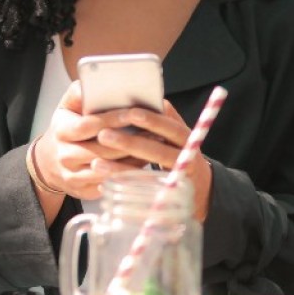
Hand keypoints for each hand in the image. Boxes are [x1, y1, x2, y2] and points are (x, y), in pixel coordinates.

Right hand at [32, 81, 151, 200]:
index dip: (112, 119)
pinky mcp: (84, 192)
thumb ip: (78, 93)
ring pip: (110, 169)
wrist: (49, 162)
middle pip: (102, 150)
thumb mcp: (66, 108)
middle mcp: (64, 156)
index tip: (133, 113)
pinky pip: (112, 183)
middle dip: (130, 140)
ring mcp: (74, 176)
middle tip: (154, 130)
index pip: (88, 125)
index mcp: (61, 131)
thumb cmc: (66, 128)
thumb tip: (91, 83)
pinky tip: (143, 161)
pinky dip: (130, 172)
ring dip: (134, 158)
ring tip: (153, 145)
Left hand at [89, 100, 212, 220]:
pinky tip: (103, 182)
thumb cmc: (173, 147)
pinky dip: (123, 186)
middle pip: (160, 152)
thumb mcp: (170, 131)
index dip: (153, 121)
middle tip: (103, 135)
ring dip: (122, 168)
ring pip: (150, 175)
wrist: (197, 185)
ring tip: (96, 162)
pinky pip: (143, 192)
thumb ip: (157, 116)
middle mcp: (186, 159)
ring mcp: (178, 179)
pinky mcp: (167, 197)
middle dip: (131, 143)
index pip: (172, 128)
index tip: (132, 113)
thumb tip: (129, 97)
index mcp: (186, 138)